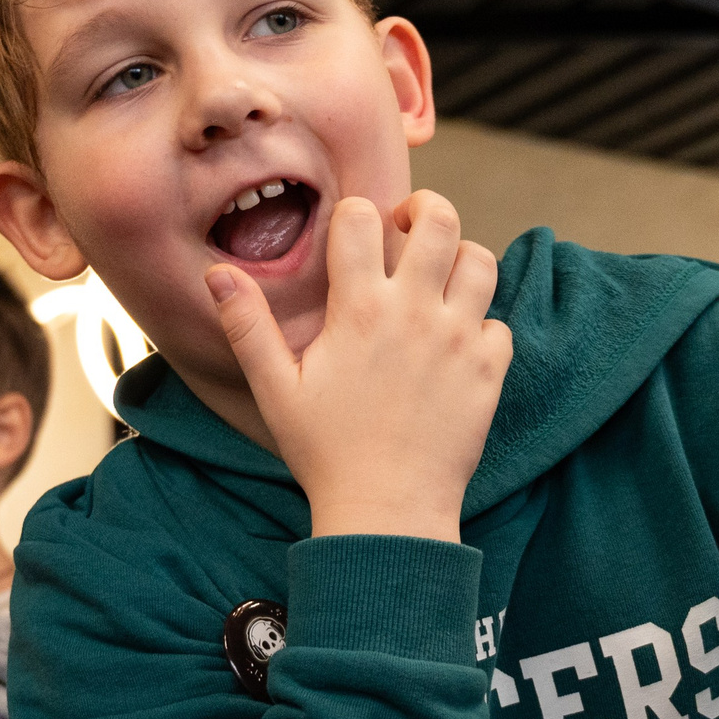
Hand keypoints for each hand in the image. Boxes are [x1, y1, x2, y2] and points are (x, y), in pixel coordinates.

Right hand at [209, 190, 509, 540]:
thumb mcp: (275, 389)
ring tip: (438, 280)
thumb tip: (219, 273)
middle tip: (410, 227)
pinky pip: (499, 323)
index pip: (361, 218)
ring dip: (461, 260)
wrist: (387, 510)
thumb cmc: (324, 452)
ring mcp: (458, 340)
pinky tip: (456, 344)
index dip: (355, 213)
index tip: (355, 232)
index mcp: (359, 309)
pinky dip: (482, 325)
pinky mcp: (490, 371)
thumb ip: (248, 326)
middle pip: (441, 220)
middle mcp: (414, 313)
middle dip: (425, 208)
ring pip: (481, 262)